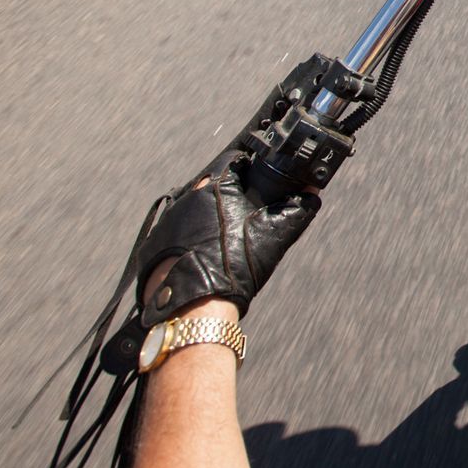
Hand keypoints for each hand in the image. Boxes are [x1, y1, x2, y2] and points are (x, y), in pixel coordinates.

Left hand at [133, 149, 319, 327]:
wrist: (195, 305)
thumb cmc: (234, 269)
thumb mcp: (275, 236)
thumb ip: (297, 209)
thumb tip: (313, 192)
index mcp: (215, 186)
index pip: (236, 162)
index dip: (252, 171)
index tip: (259, 186)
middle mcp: (187, 196)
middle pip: (214, 185)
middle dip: (231, 197)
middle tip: (246, 219)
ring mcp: (168, 218)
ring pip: (195, 207)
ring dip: (210, 217)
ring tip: (226, 243)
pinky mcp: (154, 240)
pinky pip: (178, 230)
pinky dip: (191, 237)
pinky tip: (205, 255)